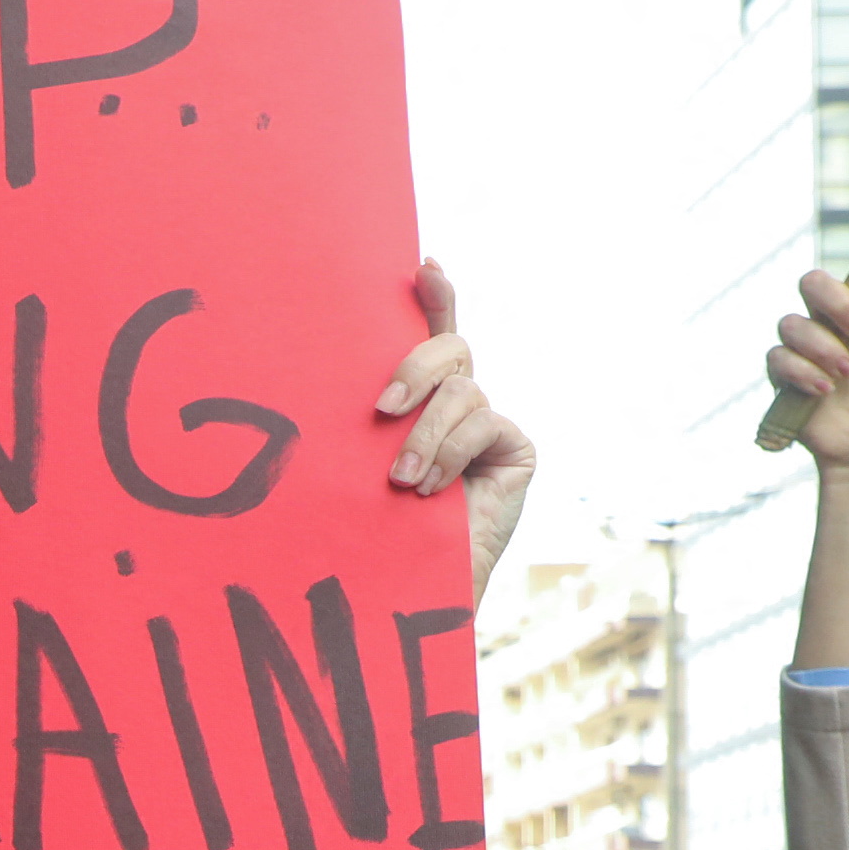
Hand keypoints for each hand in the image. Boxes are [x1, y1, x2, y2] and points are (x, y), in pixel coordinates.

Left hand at [376, 263, 532, 603]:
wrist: (410, 584)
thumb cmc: (374, 526)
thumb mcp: (359, 465)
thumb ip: (366, 423)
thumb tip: (333, 386)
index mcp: (420, 398)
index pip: (432, 334)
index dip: (436, 295)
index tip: (423, 265)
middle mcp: (459, 402)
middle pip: (450, 349)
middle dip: (415, 367)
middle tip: (382, 409)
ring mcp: (489, 423)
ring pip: (462, 391)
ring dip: (426, 434)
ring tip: (402, 480)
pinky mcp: (516, 448)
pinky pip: (485, 422)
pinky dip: (453, 452)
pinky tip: (431, 489)